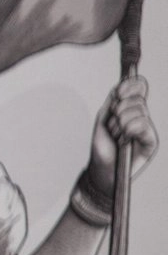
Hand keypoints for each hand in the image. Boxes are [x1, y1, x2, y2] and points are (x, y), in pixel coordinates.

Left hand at [87, 76, 157, 194]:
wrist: (102, 169)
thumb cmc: (102, 146)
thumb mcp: (103, 120)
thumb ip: (112, 102)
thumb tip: (120, 86)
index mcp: (130, 109)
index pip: (139, 88)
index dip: (130, 86)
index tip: (118, 93)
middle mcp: (141, 117)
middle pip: (137, 99)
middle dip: (118, 111)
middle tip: (113, 126)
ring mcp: (147, 129)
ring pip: (139, 110)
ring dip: (120, 124)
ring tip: (116, 136)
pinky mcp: (151, 141)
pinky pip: (143, 124)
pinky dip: (129, 130)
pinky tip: (124, 141)